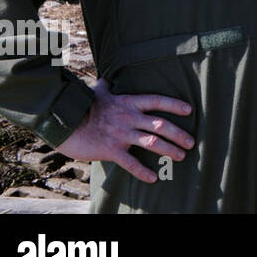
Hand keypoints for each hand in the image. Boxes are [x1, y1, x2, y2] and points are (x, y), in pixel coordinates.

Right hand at [57, 79, 194, 183]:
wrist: (64, 121)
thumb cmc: (82, 107)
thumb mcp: (98, 93)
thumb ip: (105, 87)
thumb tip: (104, 78)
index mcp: (129, 103)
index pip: (157, 101)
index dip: (174, 105)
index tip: (189, 110)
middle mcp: (129, 118)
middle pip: (161, 125)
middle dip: (179, 134)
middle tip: (192, 142)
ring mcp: (122, 134)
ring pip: (152, 143)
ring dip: (169, 150)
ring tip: (181, 156)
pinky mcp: (111, 150)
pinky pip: (131, 163)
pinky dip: (143, 172)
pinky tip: (152, 178)